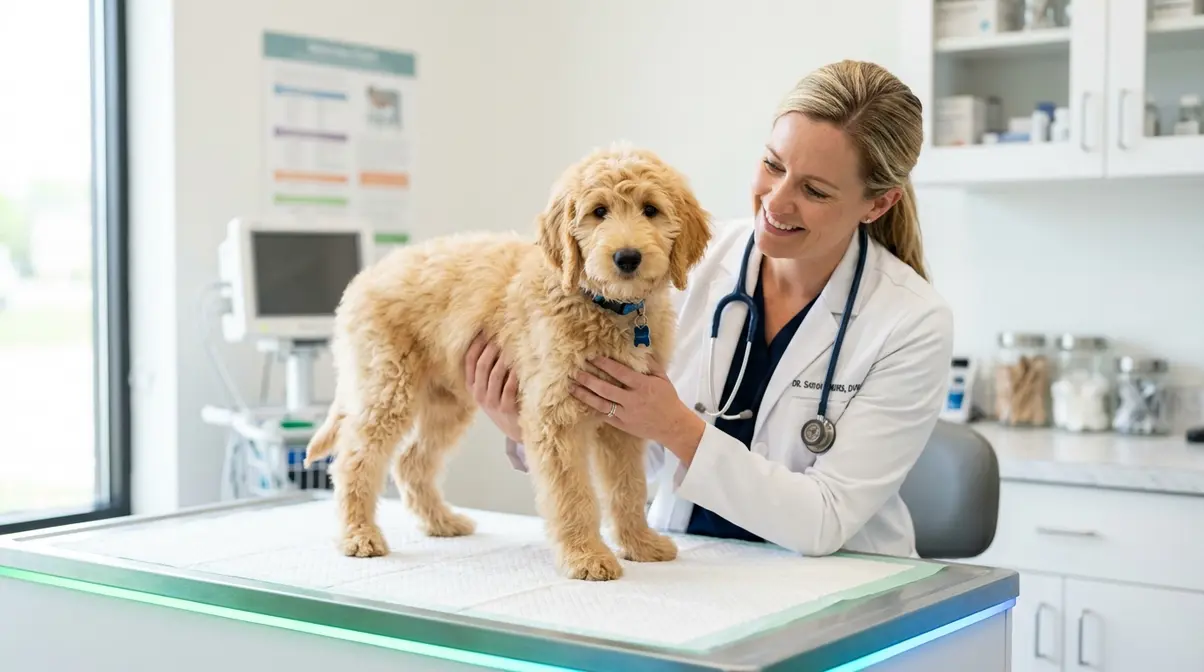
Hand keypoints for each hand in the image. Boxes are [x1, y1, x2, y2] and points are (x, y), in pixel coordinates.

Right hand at [464, 333, 522, 443]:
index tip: (485, 329)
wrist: (514, 428)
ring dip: (504, 358)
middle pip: (482, 365)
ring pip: (495, 375)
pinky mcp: (507, 409)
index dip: (476, 344)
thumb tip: (493, 337)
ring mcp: (492, 403)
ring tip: (512, 345)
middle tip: (501, 333)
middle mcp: (479, 395)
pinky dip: (514, 375)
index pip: (469, 361)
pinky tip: (520, 364)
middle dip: (491, 348)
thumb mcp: (489, 386)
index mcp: (472, 386)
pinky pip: (510, 388)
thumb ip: (488, 368)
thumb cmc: (502, 400)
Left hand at [570, 356, 705, 464]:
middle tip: (575, 371)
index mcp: (642, 386)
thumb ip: (650, 364)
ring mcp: (625, 414)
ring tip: (571, 386)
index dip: (604, 364)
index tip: (592, 357)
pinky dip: (592, 409)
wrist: (672, 426)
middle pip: (605, 388)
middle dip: (588, 379)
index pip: (620, 373)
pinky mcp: (622, 425)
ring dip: (584, 395)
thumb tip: (638, 349)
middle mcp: (632, 400)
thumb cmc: (668, 399)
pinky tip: (581, 402)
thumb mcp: (662, 378)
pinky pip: (604, 416)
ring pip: (600, 404)